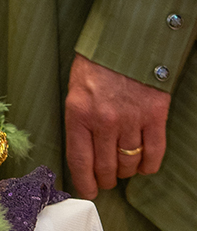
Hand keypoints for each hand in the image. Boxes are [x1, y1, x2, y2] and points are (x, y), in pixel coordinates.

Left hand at [64, 53, 169, 198]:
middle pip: (106, 168)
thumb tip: (82, 153)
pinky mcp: (155, 117)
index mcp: (78, 112)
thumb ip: (79, 120)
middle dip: (105, 179)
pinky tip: (143, 164)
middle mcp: (104, 120)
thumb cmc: (97, 63)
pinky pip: (153, 154)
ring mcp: (131, 120)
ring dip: (125, 171)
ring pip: (128, 164)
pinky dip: (148, 165)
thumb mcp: (75, 89)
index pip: (79, 160)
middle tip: (105, 180)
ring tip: (122, 168)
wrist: (127, 39)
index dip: (84, 182)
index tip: (87, 190)